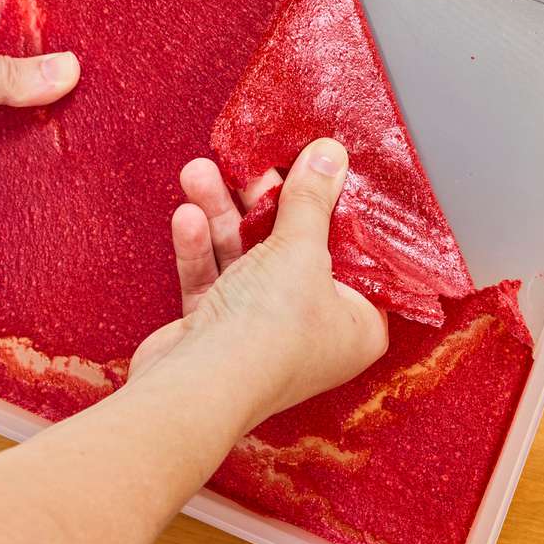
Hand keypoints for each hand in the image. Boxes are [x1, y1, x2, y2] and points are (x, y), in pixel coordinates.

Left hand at [0, 0, 79, 221]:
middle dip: (38, 78)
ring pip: (1, 107)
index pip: (1, 10)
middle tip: (83, 90)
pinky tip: (37, 156)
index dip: (39, 28)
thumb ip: (2, 71)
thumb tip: (64, 70)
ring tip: (71, 125)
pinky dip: (9, 153)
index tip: (79, 45)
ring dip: (25, 119)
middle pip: (7, 63)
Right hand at [129, 139, 387, 429]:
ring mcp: (262, 331)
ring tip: (199, 173)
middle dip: (263, 202)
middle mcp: (313, 330)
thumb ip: (312, 199)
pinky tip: (187, 217)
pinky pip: (214, 278)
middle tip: (248, 163)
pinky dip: (201, 248)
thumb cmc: (270, 332)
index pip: (354, 254)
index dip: (335, 208)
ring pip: (246, 258)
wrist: (197, 388)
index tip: (316, 167)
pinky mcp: (217, 331)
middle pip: (294, 248)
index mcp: (357, 322)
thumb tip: (332, 155)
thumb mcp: (302, 249)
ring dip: (221, 215)